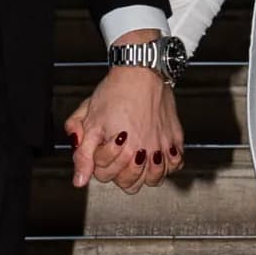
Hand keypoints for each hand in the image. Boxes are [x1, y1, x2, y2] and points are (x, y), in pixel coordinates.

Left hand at [64, 61, 183, 190]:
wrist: (140, 71)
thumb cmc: (115, 92)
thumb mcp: (90, 122)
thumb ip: (83, 155)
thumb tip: (79, 181)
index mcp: (124, 149)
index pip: (105, 175)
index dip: (97, 162)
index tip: (100, 146)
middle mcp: (146, 150)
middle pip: (130, 183)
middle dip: (117, 172)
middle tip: (115, 156)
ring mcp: (163, 145)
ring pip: (155, 179)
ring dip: (142, 175)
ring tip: (134, 162)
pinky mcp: (175, 137)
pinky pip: (175, 164)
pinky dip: (166, 166)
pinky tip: (155, 157)